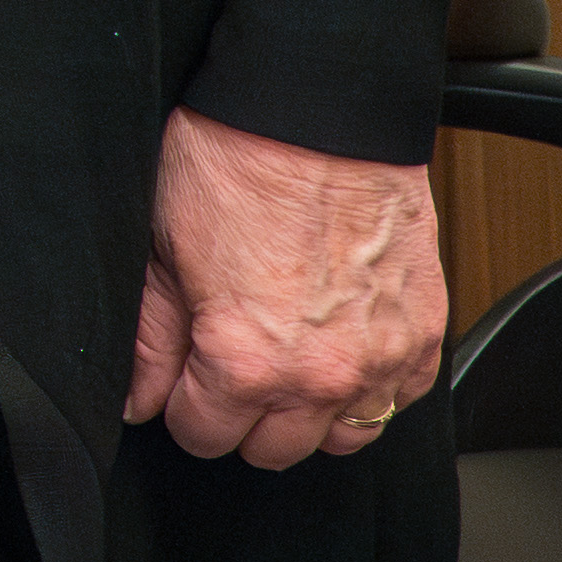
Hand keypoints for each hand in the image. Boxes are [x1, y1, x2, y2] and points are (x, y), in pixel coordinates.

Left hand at [128, 107, 445, 468]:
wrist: (318, 112)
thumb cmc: (236, 162)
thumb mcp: (161, 248)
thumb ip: (148, 339)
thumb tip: (136, 394)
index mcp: (247, 361)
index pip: (204, 434)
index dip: (182, 404)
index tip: (181, 377)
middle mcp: (323, 374)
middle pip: (273, 449)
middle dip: (240, 413)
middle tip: (225, 361)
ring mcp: (383, 358)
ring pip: (344, 437)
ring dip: (309, 410)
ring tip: (282, 357)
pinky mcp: (425, 334)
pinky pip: (399, 398)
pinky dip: (370, 384)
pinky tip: (336, 344)